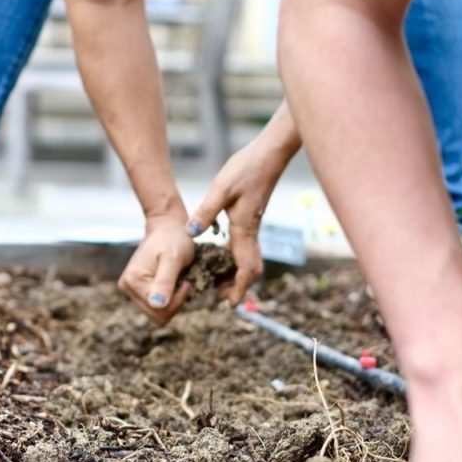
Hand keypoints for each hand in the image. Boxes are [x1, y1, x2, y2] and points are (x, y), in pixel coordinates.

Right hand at [118, 214, 194, 323]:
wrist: (167, 228)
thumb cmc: (173, 239)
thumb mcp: (174, 259)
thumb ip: (165, 282)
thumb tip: (156, 305)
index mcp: (133, 280)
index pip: (160, 310)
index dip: (178, 299)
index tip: (185, 281)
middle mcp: (126, 286)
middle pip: (157, 315)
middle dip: (175, 302)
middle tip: (181, 280)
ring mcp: (129, 289)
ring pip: (157, 313)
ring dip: (172, 300)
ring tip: (175, 280)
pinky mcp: (136, 289)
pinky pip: (156, 307)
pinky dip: (168, 298)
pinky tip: (170, 282)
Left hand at [186, 142, 284, 305]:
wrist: (269, 155)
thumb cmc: (247, 169)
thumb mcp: (221, 188)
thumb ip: (206, 212)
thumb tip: (192, 233)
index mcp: (244, 229)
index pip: (245, 268)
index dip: (238, 288)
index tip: (230, 306)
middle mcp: (251, 232)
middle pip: (250, 270)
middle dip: (237, 288)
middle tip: (220, 300)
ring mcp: (253, 227)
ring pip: (248, 260)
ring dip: (235, 276)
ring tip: (217, 285)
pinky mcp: (252, 220)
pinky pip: (245, 248)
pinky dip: (235, 260)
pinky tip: (221, 258)